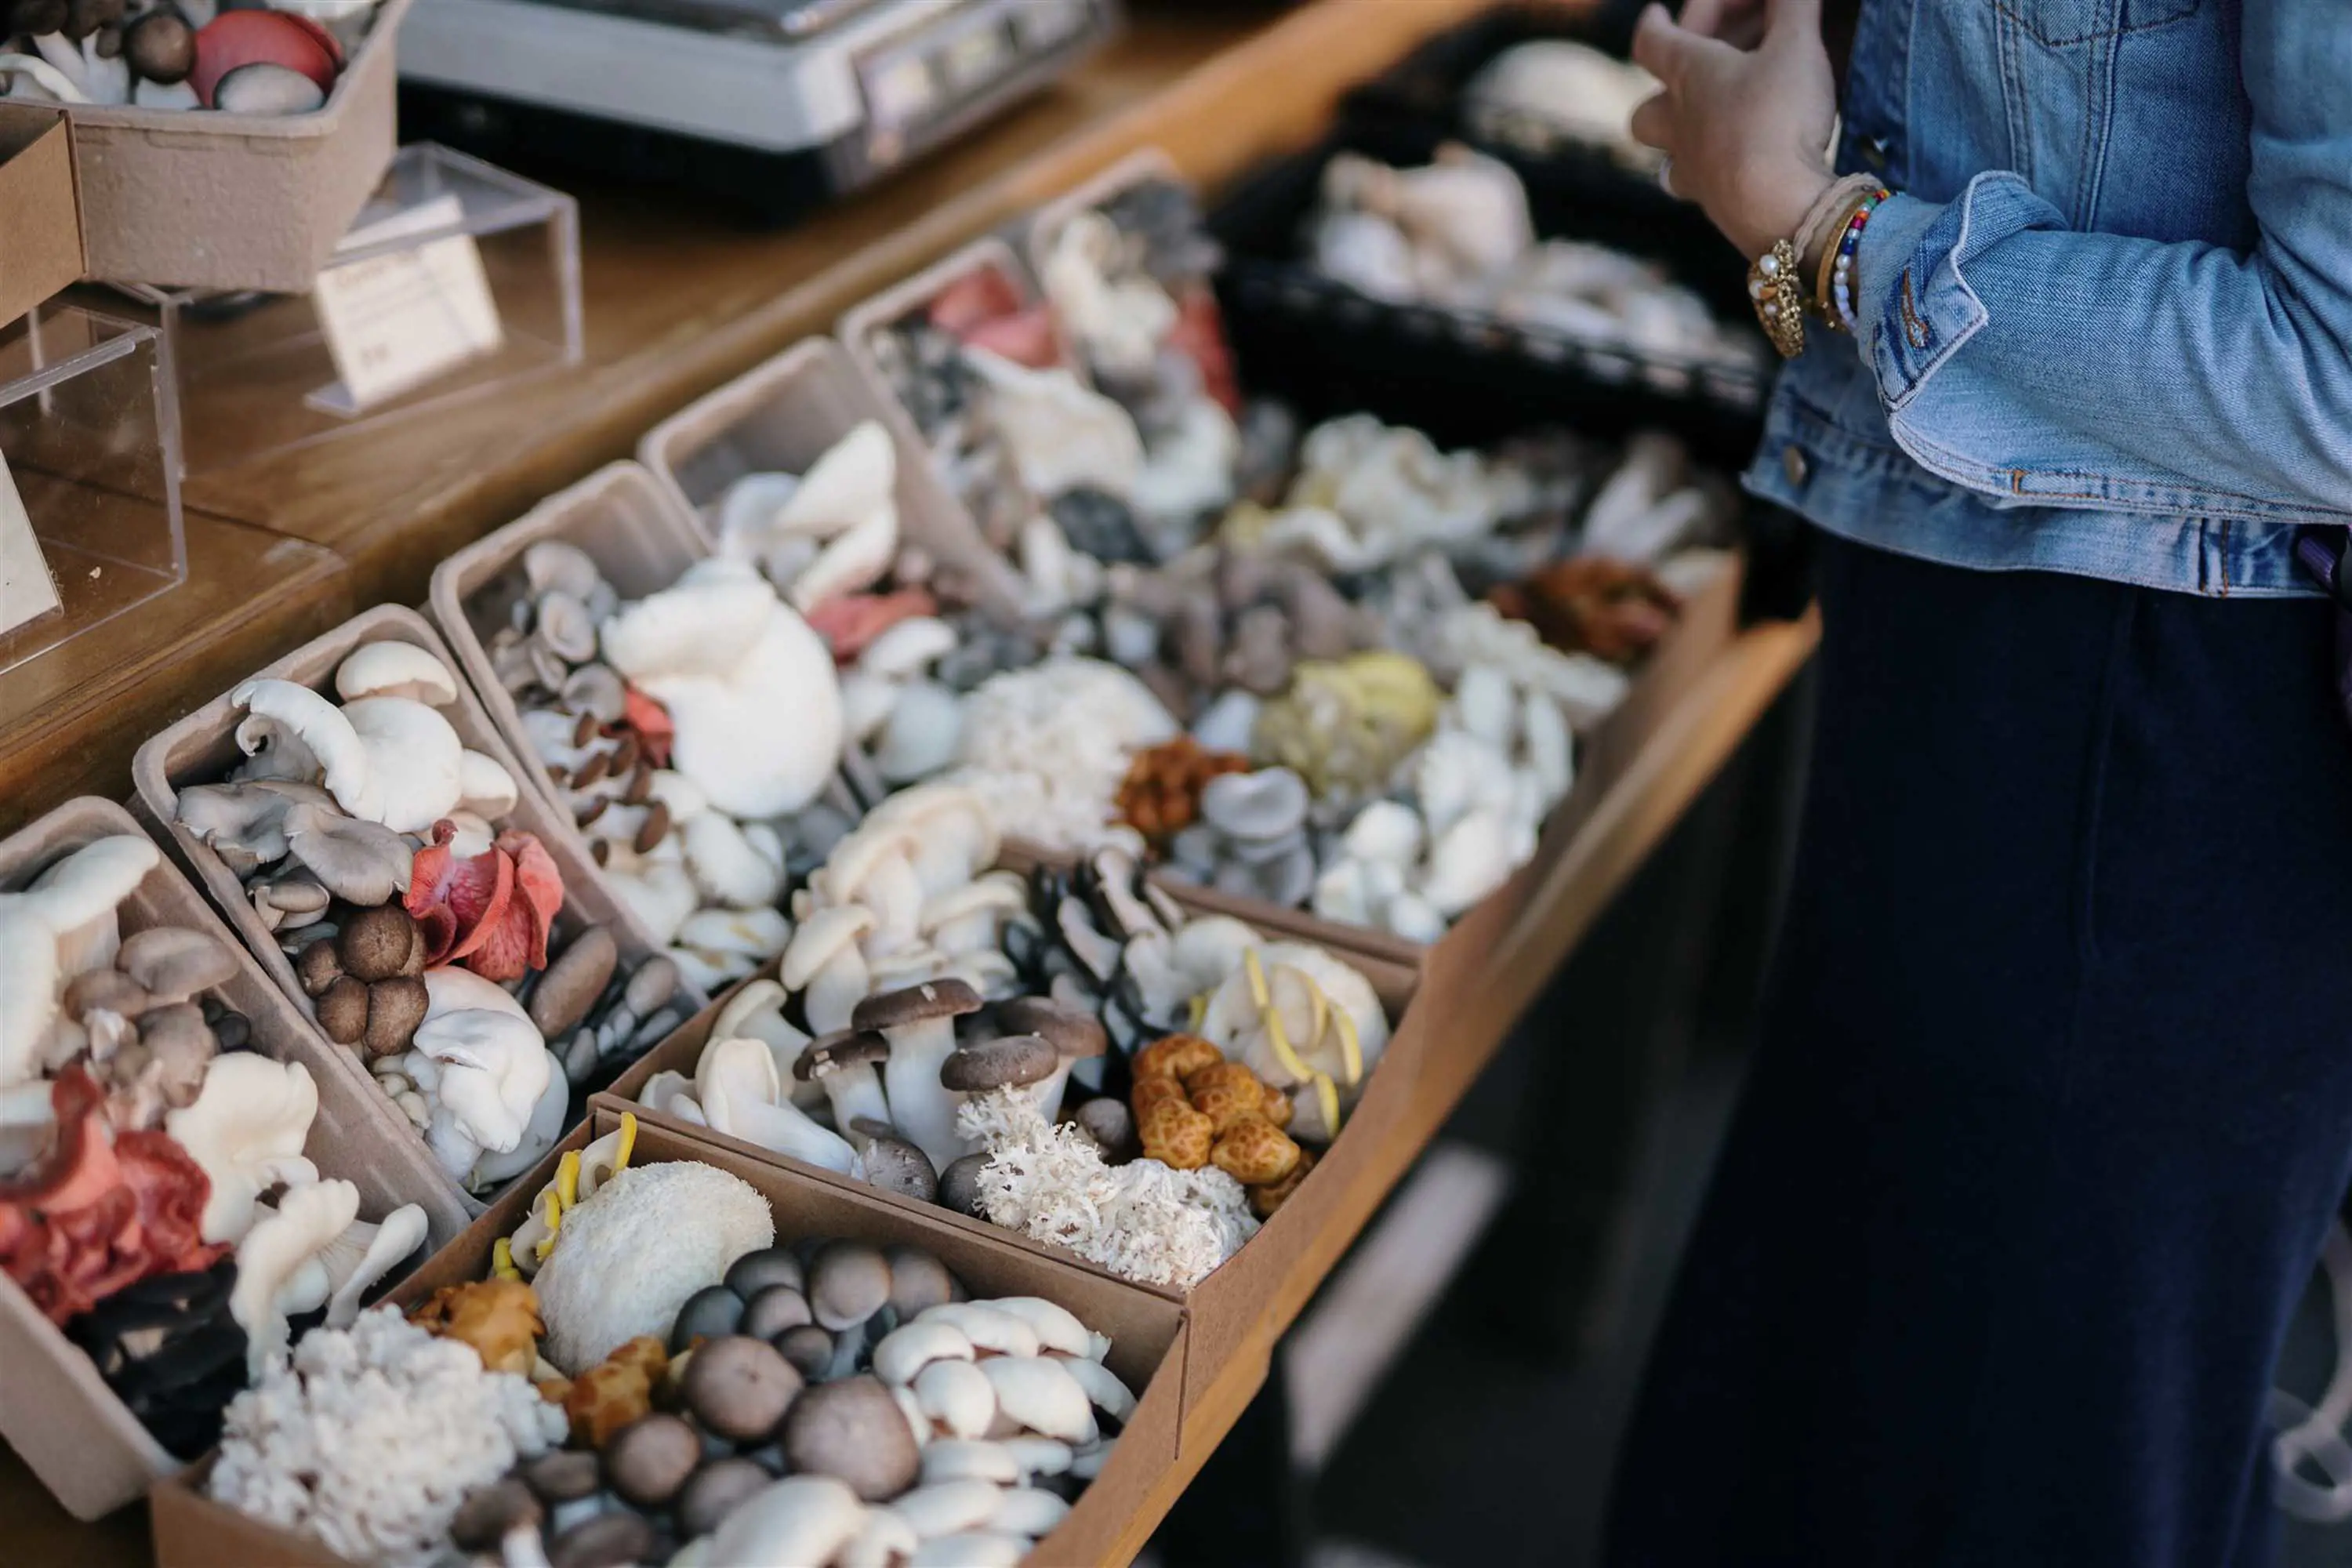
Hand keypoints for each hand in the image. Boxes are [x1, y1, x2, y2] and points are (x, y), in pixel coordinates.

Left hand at [1629, 0, 1838, 259]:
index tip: (1654, 14)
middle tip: (1686, 77)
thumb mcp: (1797, 47)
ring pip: (1665, 156)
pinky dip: (1709, 173)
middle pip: (1645, 111)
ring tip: (1703, 127)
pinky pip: (1698, 187)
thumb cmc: (1778, 118)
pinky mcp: (1713, 205)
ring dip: (1677, 138)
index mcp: (1689, 76)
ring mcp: (1691, 170)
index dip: (1653, 24)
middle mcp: (1678, 126)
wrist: (1777, 208)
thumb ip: (1793, 7)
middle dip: (1661, 91)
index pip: (1652, 42)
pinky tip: (1731, 168)